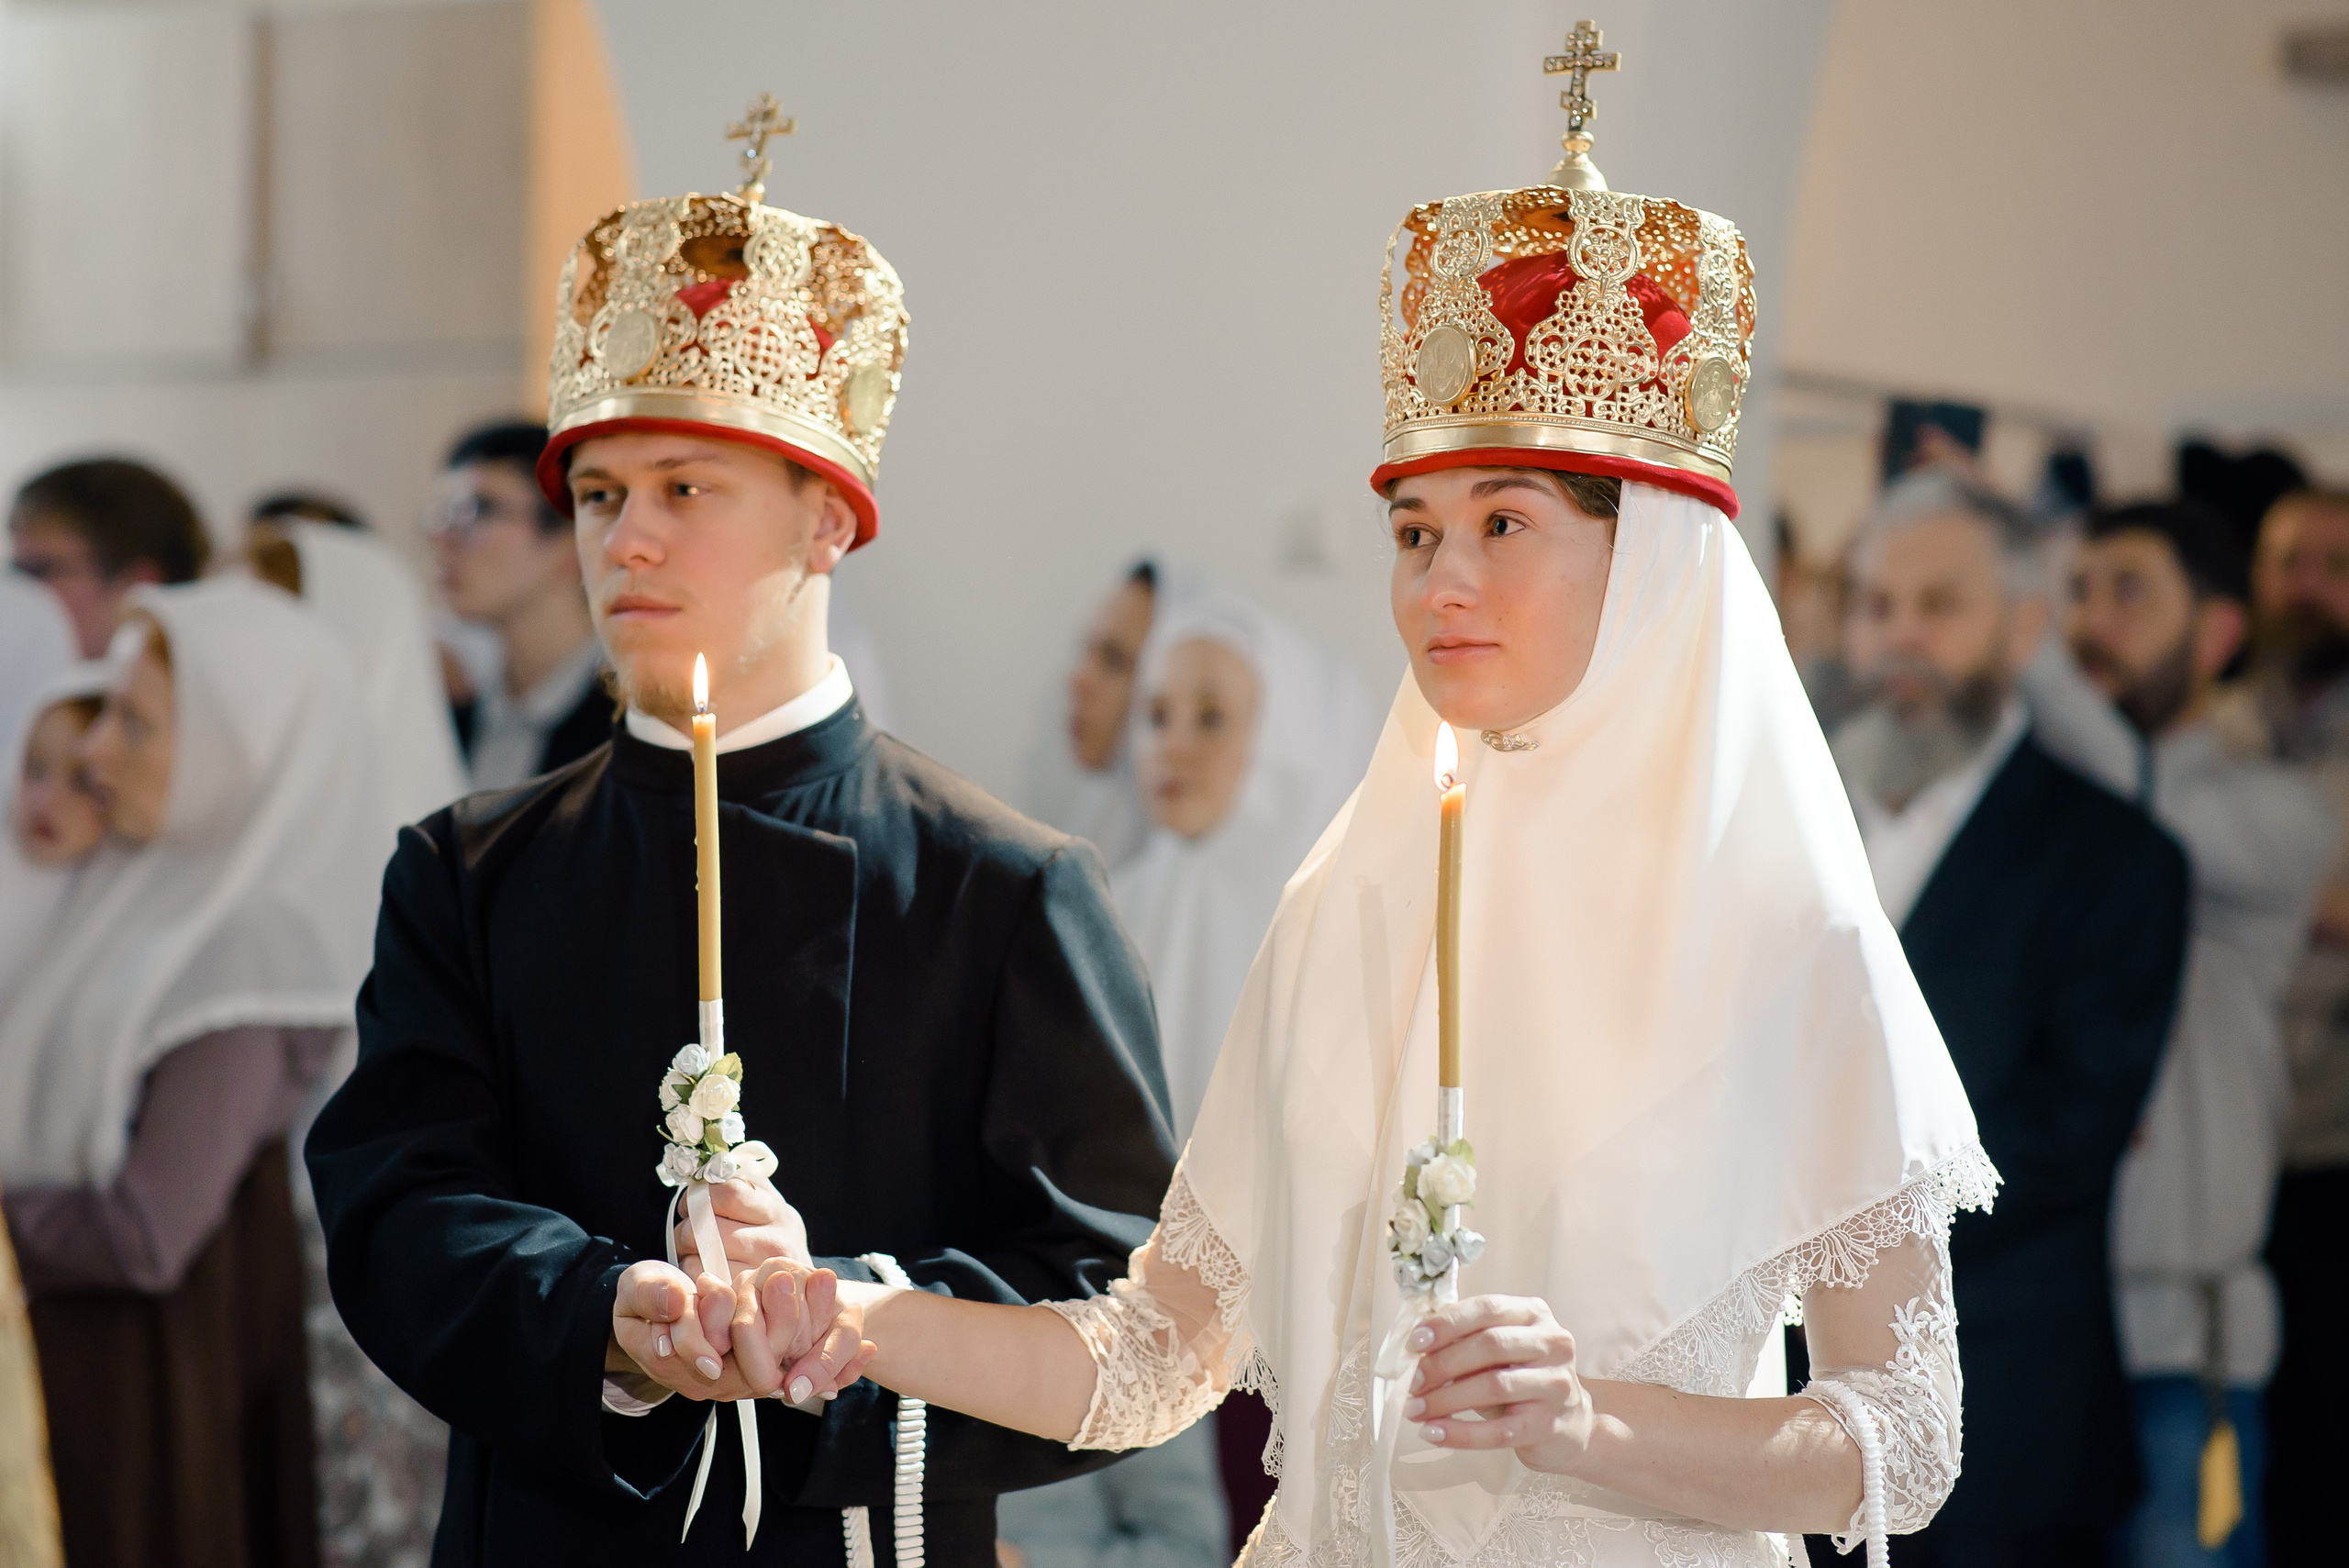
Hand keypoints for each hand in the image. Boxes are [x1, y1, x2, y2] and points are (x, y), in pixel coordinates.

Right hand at [609, 1257, 875, 1403]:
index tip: (789, 1288)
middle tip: (828, 1288)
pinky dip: (829, 1371)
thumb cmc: (640, 1301)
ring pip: (784, 1380)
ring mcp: (733, 1380)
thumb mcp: (637, 1289)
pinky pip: (791, 1377)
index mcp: (681, 1364)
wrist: (643, 1316)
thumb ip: (655, 1296)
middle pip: (762, 1375)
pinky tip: (867, 1353)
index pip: (724, 1362)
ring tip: (864, 1337)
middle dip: (800, 1341)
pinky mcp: (753, 1371)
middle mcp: (711, 1382)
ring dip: (824, 1362)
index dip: (757, 1332)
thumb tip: (680, 1299)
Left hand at [674, 1176, 809, 1274]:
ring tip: (696, 1253)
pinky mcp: (745, 1297)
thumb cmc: (772, 1236)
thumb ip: (742, 1182)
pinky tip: (704, 1272)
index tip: (693, 1203)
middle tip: (687, 1232)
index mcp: (775, 1211)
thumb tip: (705, 1168)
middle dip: (687, 1228)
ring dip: (687, 1254)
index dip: (700, 1196)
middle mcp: (775, 1241)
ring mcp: (761, 1273)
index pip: (727, 1192)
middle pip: (708, 1227)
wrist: (797, 1284)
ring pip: (700, 1256)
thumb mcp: (766, 1202)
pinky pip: (703, 1281)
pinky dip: (694, 1276)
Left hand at [1406, 1294, 1594, 1472]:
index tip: (1414, 1342)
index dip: (1447, 1324)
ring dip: (1446, 1399)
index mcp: (1534, 1314)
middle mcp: (1552, 1343)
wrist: (1569, 1425)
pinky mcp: (1550, 1423)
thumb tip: (1414, 1352)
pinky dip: (1461, 1433)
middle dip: (1443, 1363)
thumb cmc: (1521, 1379)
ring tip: (1414, 1409)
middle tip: (1411, 1382)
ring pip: (1494, 1386)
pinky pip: (1499, 1431)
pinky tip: (1434, 1433)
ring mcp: (1556, 1384)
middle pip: (1490, 1345)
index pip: (1487, 1309)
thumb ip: (1465, 1342)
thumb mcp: (1498, 1352)